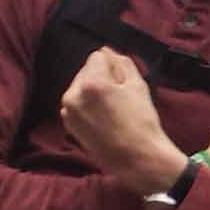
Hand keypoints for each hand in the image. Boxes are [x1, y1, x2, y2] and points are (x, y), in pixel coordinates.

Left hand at [60, 48, 186, 194]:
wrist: (135, 157)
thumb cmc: (141, 120)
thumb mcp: (138, 86)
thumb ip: (122, 63)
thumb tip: (108, 51)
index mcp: (91, 82)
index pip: (97, 56)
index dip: (113, 64)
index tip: (124, 79)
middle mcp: (73, 94)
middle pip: (86, 71)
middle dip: (101, 77)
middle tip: (120, 95)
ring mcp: (68, 111)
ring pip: (80, 87)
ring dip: (93, 90)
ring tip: (112, 108)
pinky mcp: (68, 124)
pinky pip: (76, 103)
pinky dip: (87, 105)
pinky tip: (103, 117)